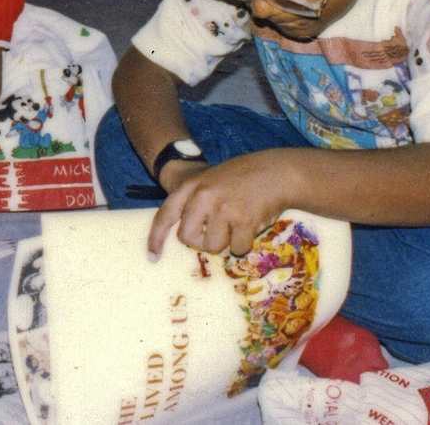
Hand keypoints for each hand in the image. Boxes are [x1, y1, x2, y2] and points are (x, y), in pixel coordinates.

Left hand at [147, 152, 291, 260]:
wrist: (277, 171)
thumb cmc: (244, 178)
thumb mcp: (212, 181)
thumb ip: (197, 201)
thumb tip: (188, 236)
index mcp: (192, 185)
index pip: (165, 215)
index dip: (156, 238)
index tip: (153, 257)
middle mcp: (203, 196)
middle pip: (188, 238)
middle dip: (201, 242)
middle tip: (217, 233)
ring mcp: (223, 208)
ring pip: (213, 246)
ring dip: (226, 243)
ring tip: (238, 222)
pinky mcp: (243, 220)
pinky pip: (237, 249)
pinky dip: (244, 243)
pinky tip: (252, 225)